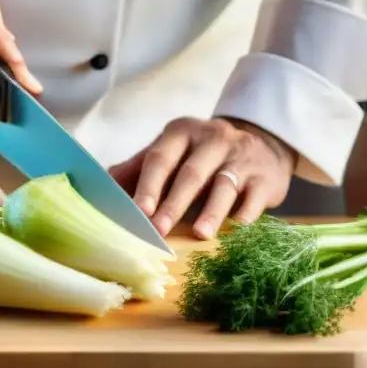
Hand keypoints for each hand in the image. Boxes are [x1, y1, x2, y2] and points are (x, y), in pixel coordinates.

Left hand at [109, 117, 294, 239]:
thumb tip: (101, 190)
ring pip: (224, 185)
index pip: (160, 158)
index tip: (137, 212)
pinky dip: (244, 216)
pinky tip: (235, 231)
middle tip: (159, 230)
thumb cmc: (203, 155)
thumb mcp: (172, 151)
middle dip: (174, 204)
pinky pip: (254, 199)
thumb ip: (138, 168)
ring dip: (212, 211)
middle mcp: (213, 139)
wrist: (262, 143)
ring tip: (201, 235)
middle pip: (191, 173)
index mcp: (182, 132)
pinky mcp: (265, 178)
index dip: (148, 186)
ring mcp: (241, 157)